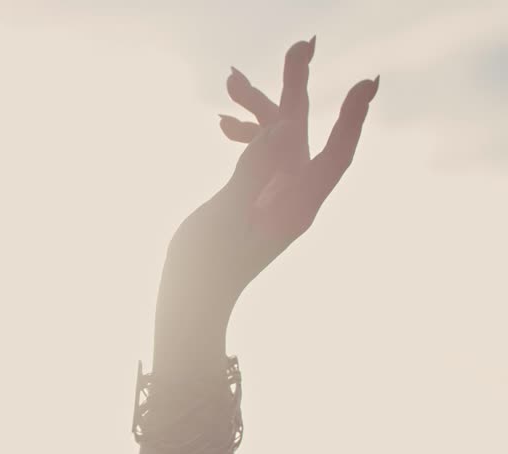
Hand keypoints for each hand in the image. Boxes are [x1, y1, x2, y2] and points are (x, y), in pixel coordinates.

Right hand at [155, 39, 378, 371]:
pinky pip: (260, 158)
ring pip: (278, 142)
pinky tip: (223, 125)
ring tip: (231, 80)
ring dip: (259, 110)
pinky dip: (247, 136)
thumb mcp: (225, 216)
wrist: (190, 304)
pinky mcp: (257, 201)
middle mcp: (293, 199)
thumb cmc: (205, 268)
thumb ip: (253, 171)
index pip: (334, 154)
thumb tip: (281, 129)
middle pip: (304, 136)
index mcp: (297, 207)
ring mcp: (275, 200)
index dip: (352, 117)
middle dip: (298, 90)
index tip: (367, 82)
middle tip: (299, 45)